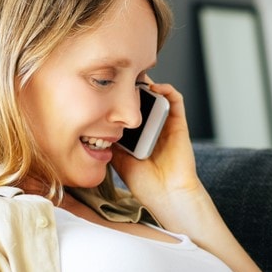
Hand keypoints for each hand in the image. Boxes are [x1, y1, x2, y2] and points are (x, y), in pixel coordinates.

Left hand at [111, 82, 203, 212]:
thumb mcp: (119, 160)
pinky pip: (176, 100)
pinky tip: (154, 87)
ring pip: (157, 95)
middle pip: (141, 99)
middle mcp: (151, 127)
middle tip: (118, 76)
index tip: (104, 87)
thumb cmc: (145, 183)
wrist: (167, 195)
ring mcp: (165, 124)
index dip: (118, 97)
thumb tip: (92, 127)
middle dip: (130, 86)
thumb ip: (110, 142)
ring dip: (147, 83)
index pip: (127, 109)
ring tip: (134, 75)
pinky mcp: (179, 124)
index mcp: (137, 135)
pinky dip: (167, 89)